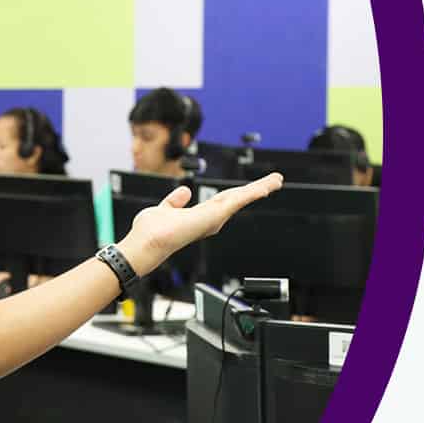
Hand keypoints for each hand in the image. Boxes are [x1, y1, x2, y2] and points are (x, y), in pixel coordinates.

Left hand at [119, 173, 283, 270]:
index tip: (256, 187)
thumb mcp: (165, 209)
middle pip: (239, 198)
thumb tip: (184, 191)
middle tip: (276, 181)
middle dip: (258, 189)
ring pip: (242, 198)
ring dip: (261, 188)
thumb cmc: (151, 233)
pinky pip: (239, 199)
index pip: (226, 200)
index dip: (241, 193)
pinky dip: (253, 192)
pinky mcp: (216, 214)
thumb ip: (175, 201)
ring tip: (277, 180)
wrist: (146, 243)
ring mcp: (215, 217)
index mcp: (202, 217)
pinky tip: (266, 186)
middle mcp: (212, 219)